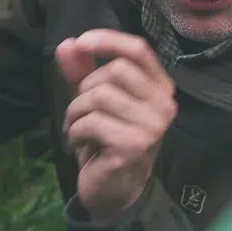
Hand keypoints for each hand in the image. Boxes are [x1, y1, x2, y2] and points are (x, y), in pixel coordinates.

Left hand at [56, 30, 176, 221]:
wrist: (114, 190)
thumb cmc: (107, 140)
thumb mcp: (93, 100)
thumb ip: (82, 71)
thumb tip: (67, 44)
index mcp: (159, 87)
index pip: (138, 50)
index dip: (108, 40)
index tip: (80, 42)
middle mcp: (164, 104)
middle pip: (114, 71)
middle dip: (85, 88)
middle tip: (80, 111)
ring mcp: (152, 126)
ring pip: (99, 96)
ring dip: (76, 112)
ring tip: (77, 128)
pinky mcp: (134, 145)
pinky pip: (91, 122)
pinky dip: (75, 131)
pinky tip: (80, 143)